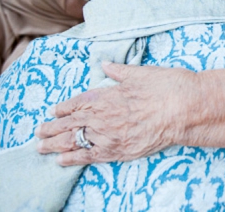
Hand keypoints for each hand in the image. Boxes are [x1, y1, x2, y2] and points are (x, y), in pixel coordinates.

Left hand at [36, 62, 224, 165]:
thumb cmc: (168, 86)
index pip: (79, 101)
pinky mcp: (120, 151)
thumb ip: (120, 71)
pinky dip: (73, 159)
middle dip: (53, 128)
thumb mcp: (142, 73)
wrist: (186, 108)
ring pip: (75, 141)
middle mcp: (103, 114)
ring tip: (41, 147)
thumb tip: (106, 64)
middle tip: (38, 132)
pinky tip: (61, 161)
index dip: (65, 107)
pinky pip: (90, 157)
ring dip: (55, 144)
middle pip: (71, 122)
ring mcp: (110, 134)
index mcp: (108, 93)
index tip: (55, 110)